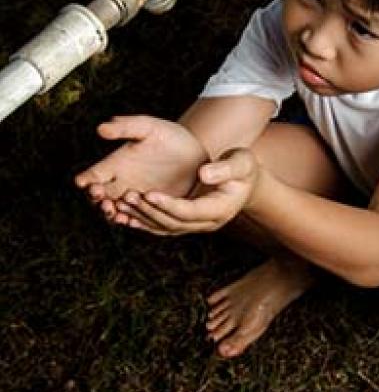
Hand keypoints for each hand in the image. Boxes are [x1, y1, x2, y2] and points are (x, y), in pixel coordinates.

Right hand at [75, 115, 207, 222]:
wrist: (195, 152)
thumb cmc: (169, 135)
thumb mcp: (149, 127)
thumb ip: (126, 127)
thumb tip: (101, 128)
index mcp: (115, 164)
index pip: (92, 176)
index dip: (86, 181)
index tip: (89, 183)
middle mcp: (121, 183)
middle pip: (99, 197)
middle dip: (98, 201)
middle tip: (103, 200)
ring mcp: (136, 197)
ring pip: (116, 211)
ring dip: (114, 213)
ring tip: (118, 213)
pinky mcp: (152, 207)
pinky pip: (137, 218)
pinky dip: (132, 221)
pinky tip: (132, 220)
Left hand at [115, 148, 260, 235]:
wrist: (246, 180)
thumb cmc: (244, 167)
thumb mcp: (241, 162)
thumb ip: (225, 168)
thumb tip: (203, 174)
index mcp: (221, 209)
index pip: (190, 211)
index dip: (168, 205)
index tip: (148, 193)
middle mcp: (208, 223)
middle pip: (174, 223)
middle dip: (149, 211)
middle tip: (126, 196)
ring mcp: (198, 226)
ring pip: (165, 228)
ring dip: (142, 218)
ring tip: (119, 204)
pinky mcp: (188, 223)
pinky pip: (163, 227)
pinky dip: (144, 222)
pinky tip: (125, 215)